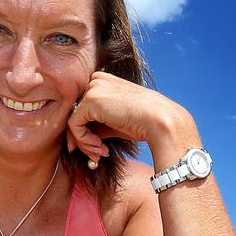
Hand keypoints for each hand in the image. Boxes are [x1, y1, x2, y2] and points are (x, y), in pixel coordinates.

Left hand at [67, 71, 191, 162]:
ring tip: (100, 153)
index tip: (97, 147)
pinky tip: (101, 148)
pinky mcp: (90, 100)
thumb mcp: (114, 122)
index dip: (86, 130)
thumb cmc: (142, 123)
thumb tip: (74, 141)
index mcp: (104, 80)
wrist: (161, 122)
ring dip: (84, 143)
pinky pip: (74, 126)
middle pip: (76, 113)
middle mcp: (96, 80)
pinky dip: (84, 141)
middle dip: (83, 139)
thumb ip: (95, 125)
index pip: (83, 107)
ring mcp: (93, 88)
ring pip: (73, 121)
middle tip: (97, 155)